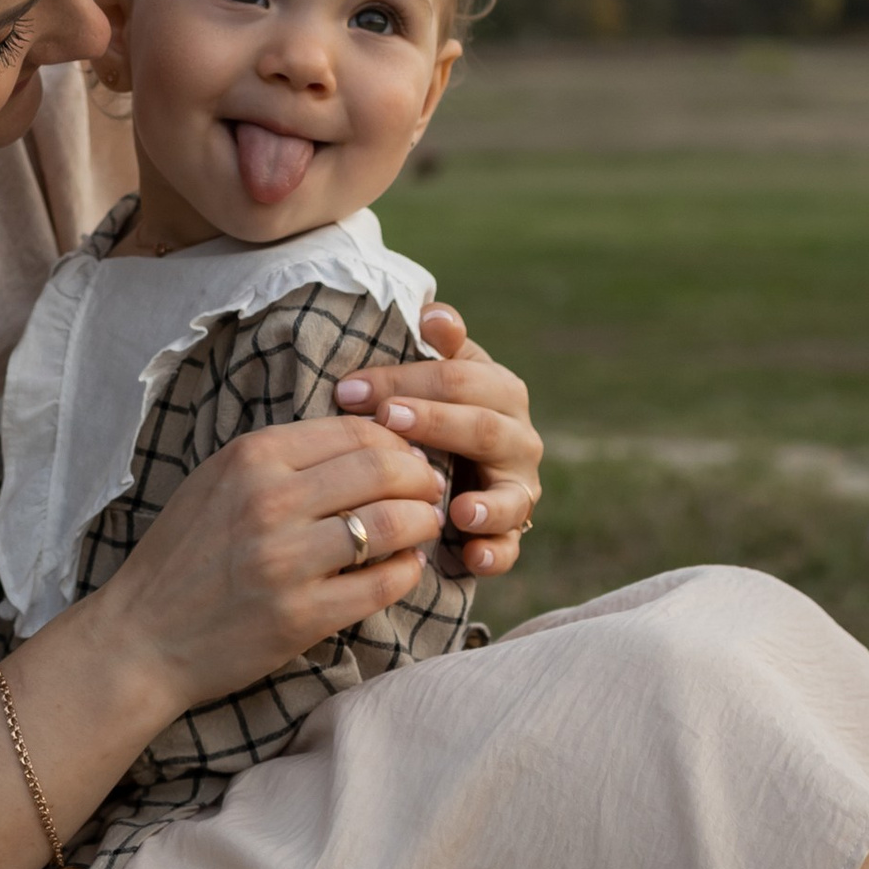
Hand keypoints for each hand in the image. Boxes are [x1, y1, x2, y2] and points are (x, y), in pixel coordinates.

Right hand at [91, 412, 447, 723]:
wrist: (142, 636)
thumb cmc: (184, 555)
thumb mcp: (219, 481)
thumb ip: (282, 458)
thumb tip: (367, 442)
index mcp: (251, 458)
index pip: (354, 430)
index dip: (397, 440)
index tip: (409, 456)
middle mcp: (269, 501)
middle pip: (383, 468)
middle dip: (421, 477)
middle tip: (430, 490)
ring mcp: (285, 561)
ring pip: (390, 523)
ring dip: (422, 523)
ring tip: (424, 527)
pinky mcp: (300, 616)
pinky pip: (381, 585)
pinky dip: (407, 572)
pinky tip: (406, 568)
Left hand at [333, 304, 541, 578]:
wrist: (451, 472)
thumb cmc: (429, 413)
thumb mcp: (432, 377)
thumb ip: (436, 347)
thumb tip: (431, 312)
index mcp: (499, 390)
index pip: (458, 377)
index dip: (405, 379)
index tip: (350, 388)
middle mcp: (518, 438)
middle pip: (484, 428)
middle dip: (435, 423)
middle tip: (388, 421)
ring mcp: (518, 488)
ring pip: (511, 494)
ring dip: (486, 504)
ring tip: (456, 510)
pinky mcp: (511, 533)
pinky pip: (510, 547)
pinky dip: (495, 553)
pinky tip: (472, 556)